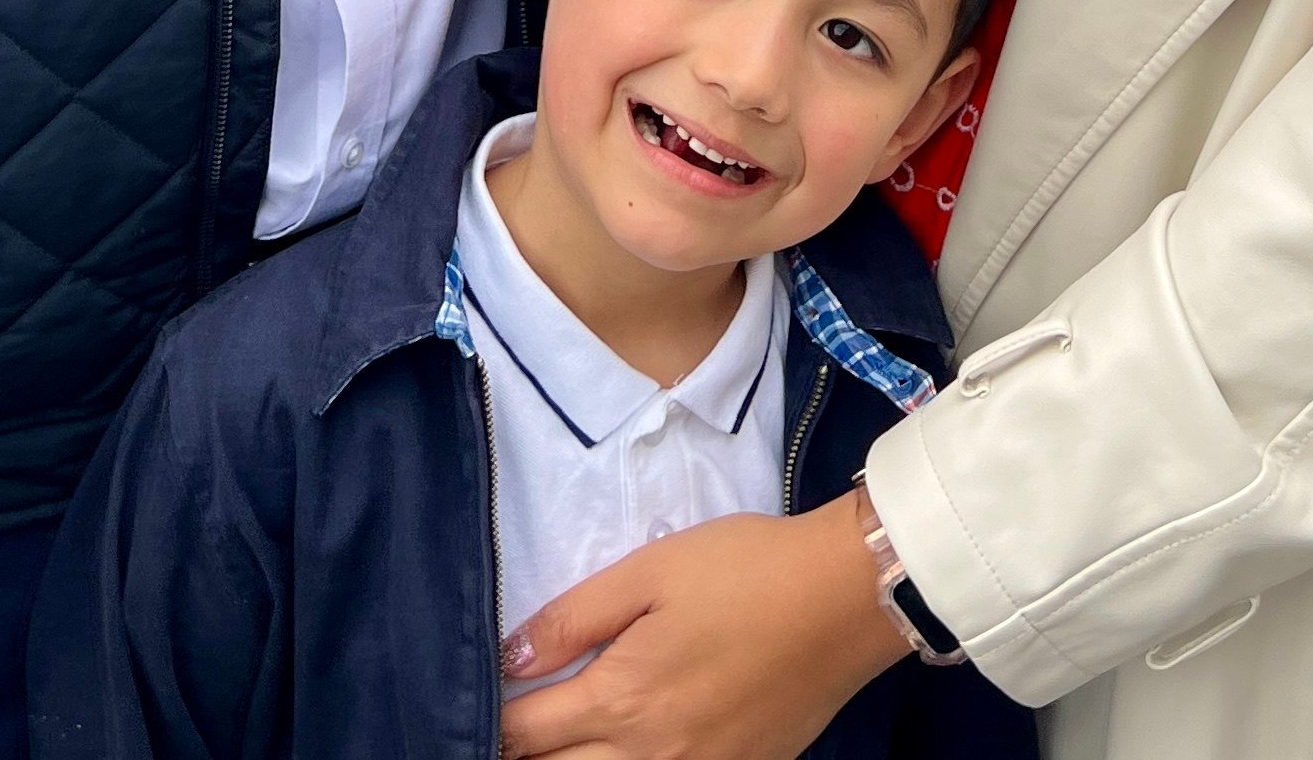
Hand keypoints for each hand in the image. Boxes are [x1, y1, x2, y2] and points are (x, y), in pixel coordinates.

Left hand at [497, 502, 908, 759]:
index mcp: (622, 700)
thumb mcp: (649, 572)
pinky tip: (619, 750)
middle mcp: (650, 759)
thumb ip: (574, 619)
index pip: (524, 733)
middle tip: (503, 732)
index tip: (470, 707)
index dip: (489, 722)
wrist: (842, 600)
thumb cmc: (742, 571)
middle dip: (520, 756)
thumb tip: (508, 657)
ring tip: (552, 744)